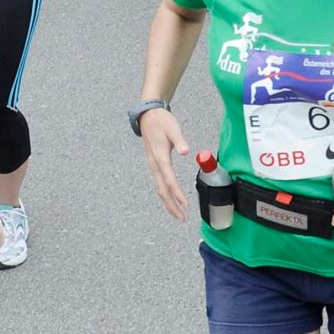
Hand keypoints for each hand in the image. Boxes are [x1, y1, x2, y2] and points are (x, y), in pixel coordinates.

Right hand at [138, 106, 191, 220]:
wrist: (148, 116)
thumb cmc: (162, 121)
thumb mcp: (173, 128)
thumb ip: (179, 140)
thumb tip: (185, 151)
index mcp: (160, 156)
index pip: (169, 180)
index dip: (177, 194)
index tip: (185, 205)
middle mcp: (154, 164)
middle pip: (162, 189)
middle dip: (171, 205)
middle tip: (181, 218)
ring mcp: (152, 165)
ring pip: (159, 188)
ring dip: (168, 203)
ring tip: (177, 214)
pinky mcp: (154, 165)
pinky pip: (159, 184)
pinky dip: (165, 194)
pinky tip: (171, 200)